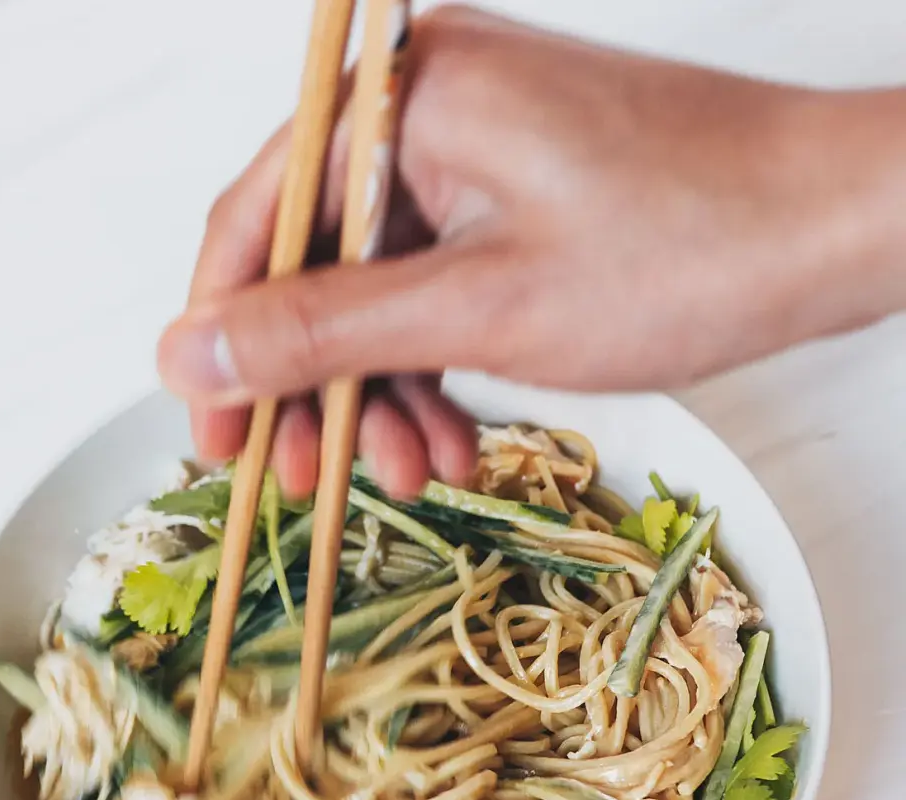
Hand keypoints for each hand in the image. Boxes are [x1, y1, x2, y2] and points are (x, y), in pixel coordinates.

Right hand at [157, 3, 905, 497]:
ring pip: (376, 293)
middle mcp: (421, 109)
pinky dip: (433, 369)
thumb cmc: (685, 247)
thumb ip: (321, 331)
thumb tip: (190, 358)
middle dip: (316, 387)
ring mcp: (468, 153)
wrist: (834, 229)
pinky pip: (433, 289)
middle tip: (309, 477)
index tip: (212, 438)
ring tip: (409, 473)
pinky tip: (454, 434)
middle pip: (314, 266)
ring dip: (382, 394)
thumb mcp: (476, 308)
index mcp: (399, 97)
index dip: (222, 344)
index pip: (257, 224)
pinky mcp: (507, 196)